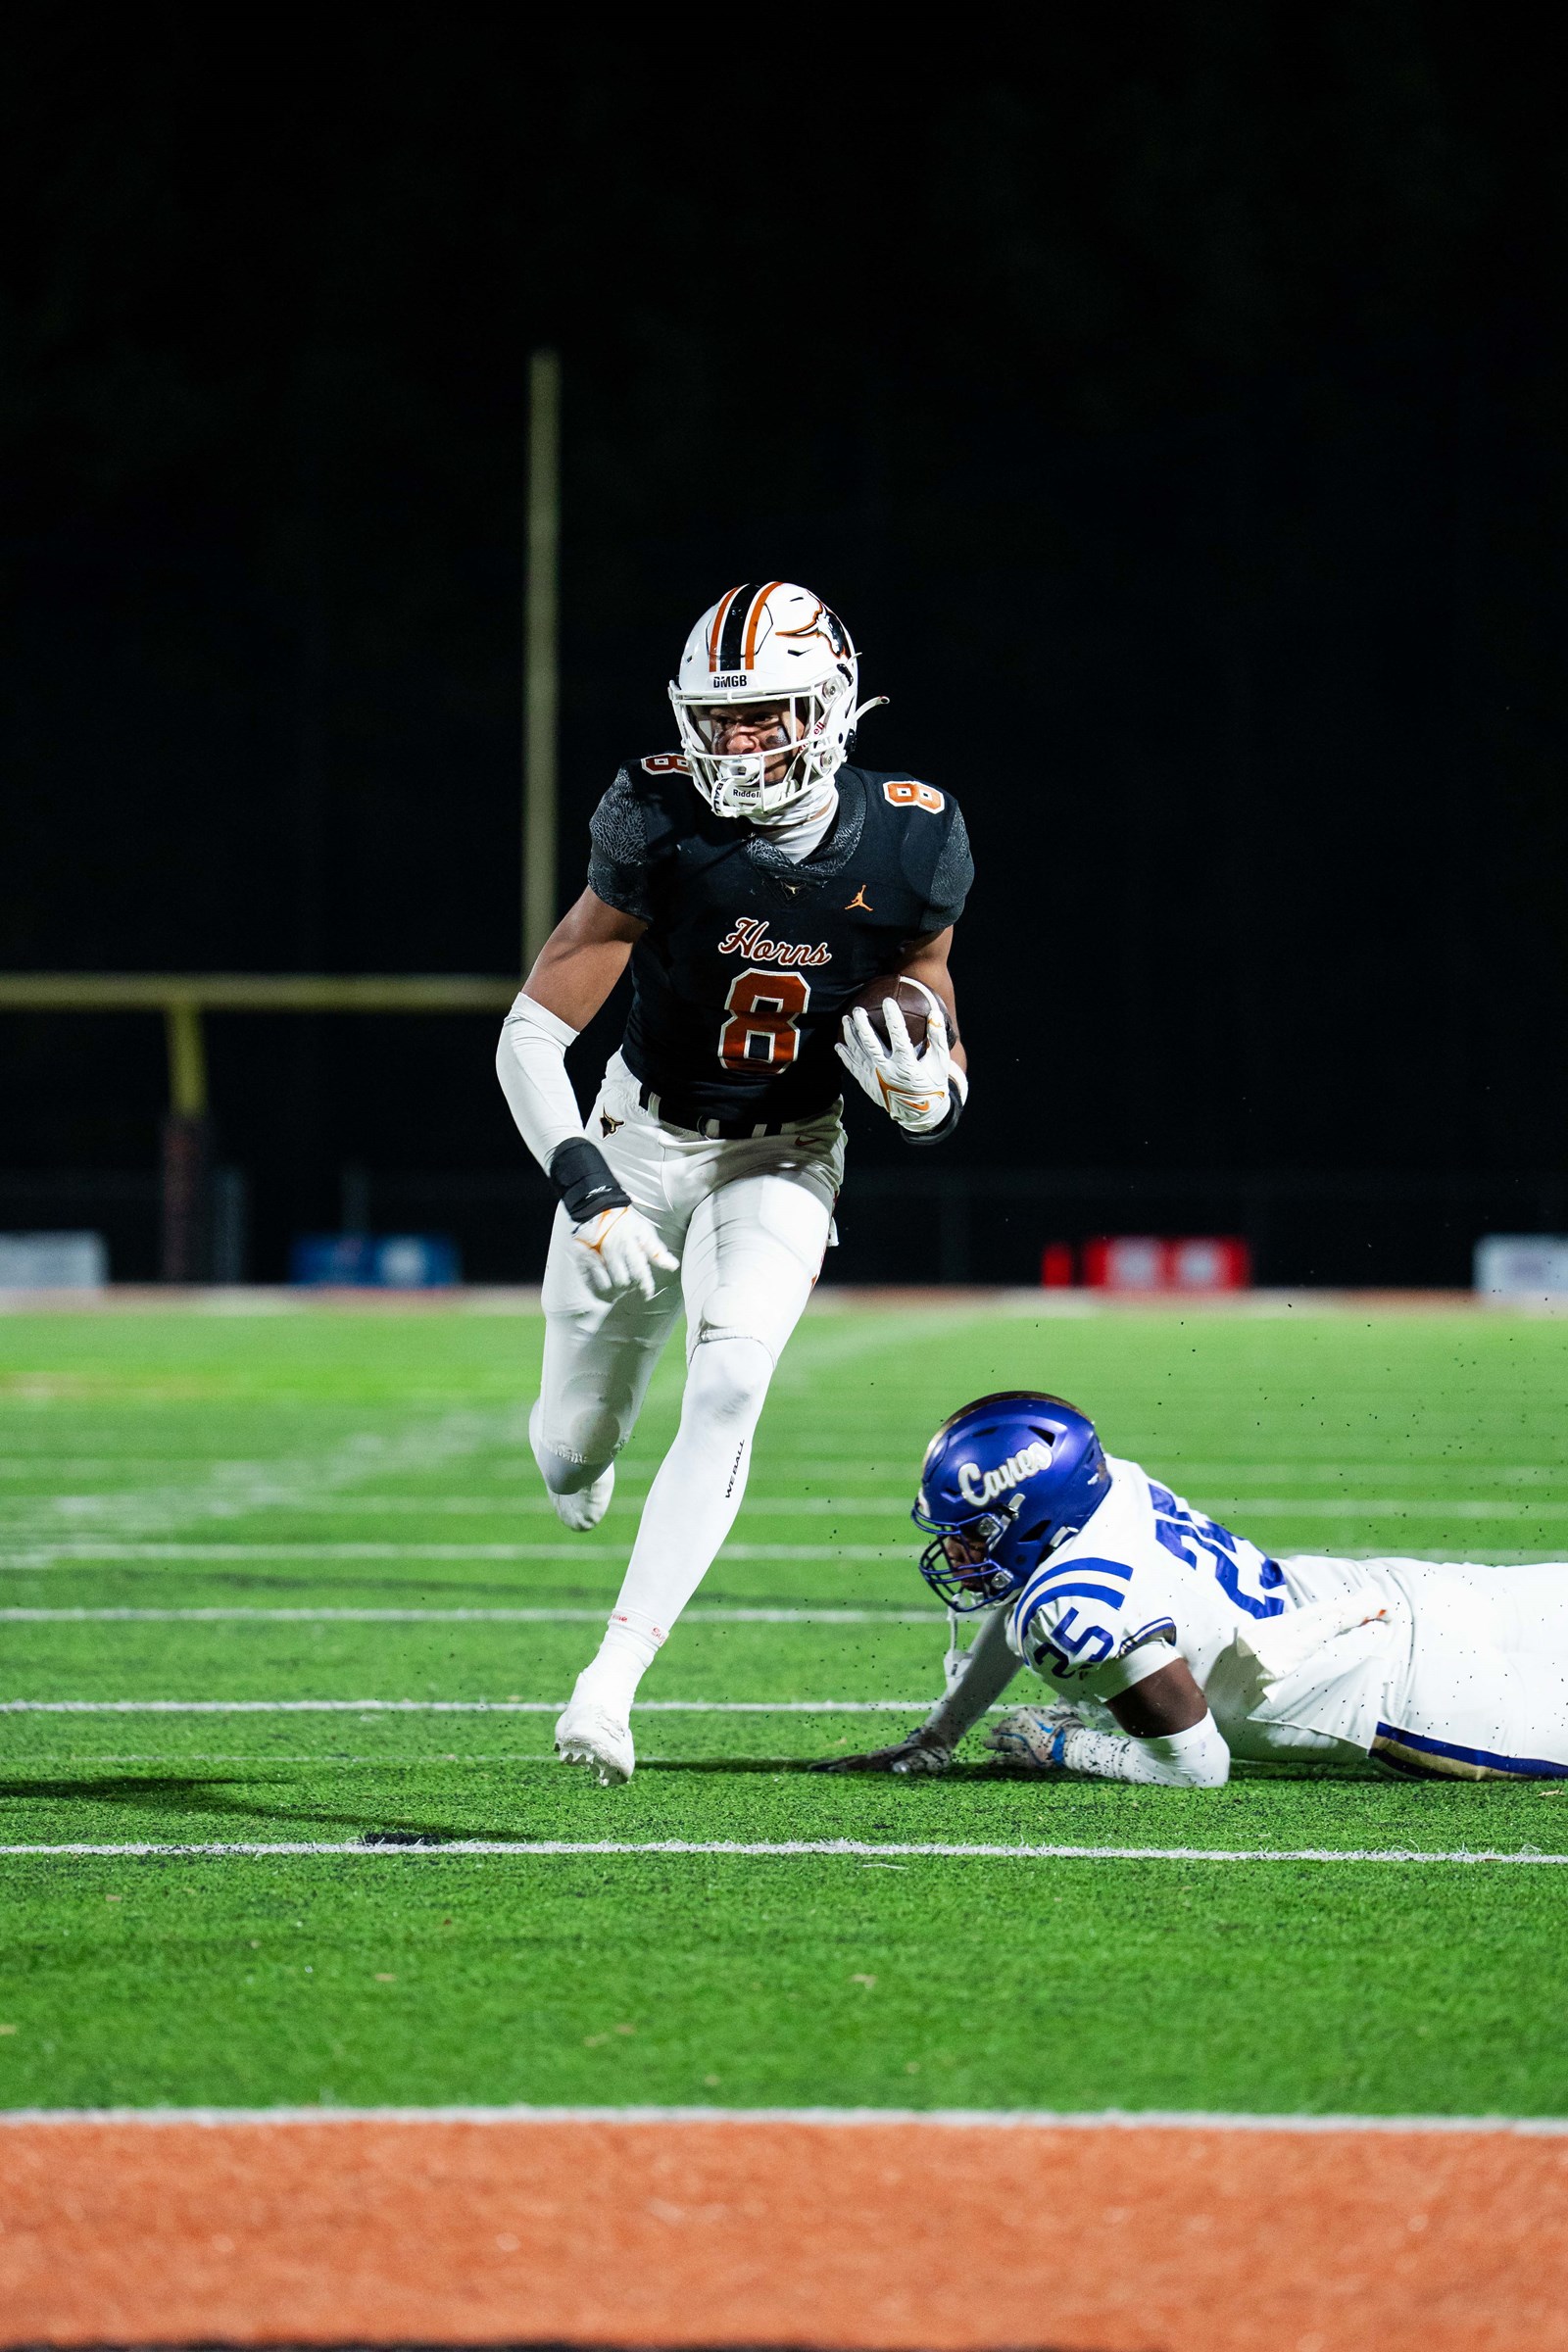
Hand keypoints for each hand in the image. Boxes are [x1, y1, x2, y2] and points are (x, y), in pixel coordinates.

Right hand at [572, 1204, 679, 1300]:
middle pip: (622, 1282)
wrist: (597, 1207)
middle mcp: (612, 1252)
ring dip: (615, 1290)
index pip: (639, 1272)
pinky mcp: (582, 1258)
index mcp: (629, 1245)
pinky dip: (599, 1287)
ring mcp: (595, 1256)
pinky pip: (591, 1281)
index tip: (647, 1295)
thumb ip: (657, 1251)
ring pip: (606, 1285)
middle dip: (630, 1287)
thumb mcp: (644, 1231)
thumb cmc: (625, 1221)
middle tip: (632, 1285)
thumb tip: (673, 1266)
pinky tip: (605, 1284)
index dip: (645, 1287)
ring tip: (619, 1286)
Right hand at [810, 1727, 952, 1775]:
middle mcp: (876, 1758)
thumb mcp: (925, 1762)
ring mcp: (876, 1759)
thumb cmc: (931, 1755)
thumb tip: (897, 1771)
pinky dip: (843, 1768)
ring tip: (814, 1771)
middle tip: (809, 1771)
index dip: (843, 1768)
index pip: (858, 1764)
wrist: (934, 1740)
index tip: (827, 1773)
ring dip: (833, 1766)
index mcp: (884, 1759)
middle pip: (849, 1762)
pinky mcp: (878, 1762)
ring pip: (851, 1762)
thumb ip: (912, 1766)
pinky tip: (836, 1773)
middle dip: (829, 1766)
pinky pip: (857, 1765)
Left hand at [835, 995, 954, 1134]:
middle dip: (862, 1024)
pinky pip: (853, 1068)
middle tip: (858, 1009)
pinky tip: (838, 1045)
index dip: (893, 1017)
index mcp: (907, 1065)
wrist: (920, 1113)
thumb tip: (934, 1012)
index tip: (888, 1001)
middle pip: (871, 1043)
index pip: (898, 1035)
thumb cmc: (932, 1083)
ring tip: (845, 1020)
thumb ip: (937, 1038)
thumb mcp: (940, 1062)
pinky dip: (845, 1056)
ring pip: (858, 1053)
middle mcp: (887, 1071)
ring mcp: (875, 1078)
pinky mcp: (868, 1085)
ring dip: (850, 1035)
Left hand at [982, 1704, 1085, 1771]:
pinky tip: (988, 1762)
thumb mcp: (1062, 1710)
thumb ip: (1058, 1704)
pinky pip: (1004, 1759)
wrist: (1070, 1744)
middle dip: (998, 1730)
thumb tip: (1062, 1698)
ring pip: (999, 1742)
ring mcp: (1018, 1742)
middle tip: (991, 1731)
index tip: (1007, 1723)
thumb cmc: (1069, 1726)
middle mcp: (1019, 1726)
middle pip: (1004, 1727)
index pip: (1015, 1716)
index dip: (1011, 1720)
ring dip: (991, 1743)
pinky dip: (995, 1761)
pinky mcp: (1020, 1758)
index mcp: (1028, 1713)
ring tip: (985, 1743)